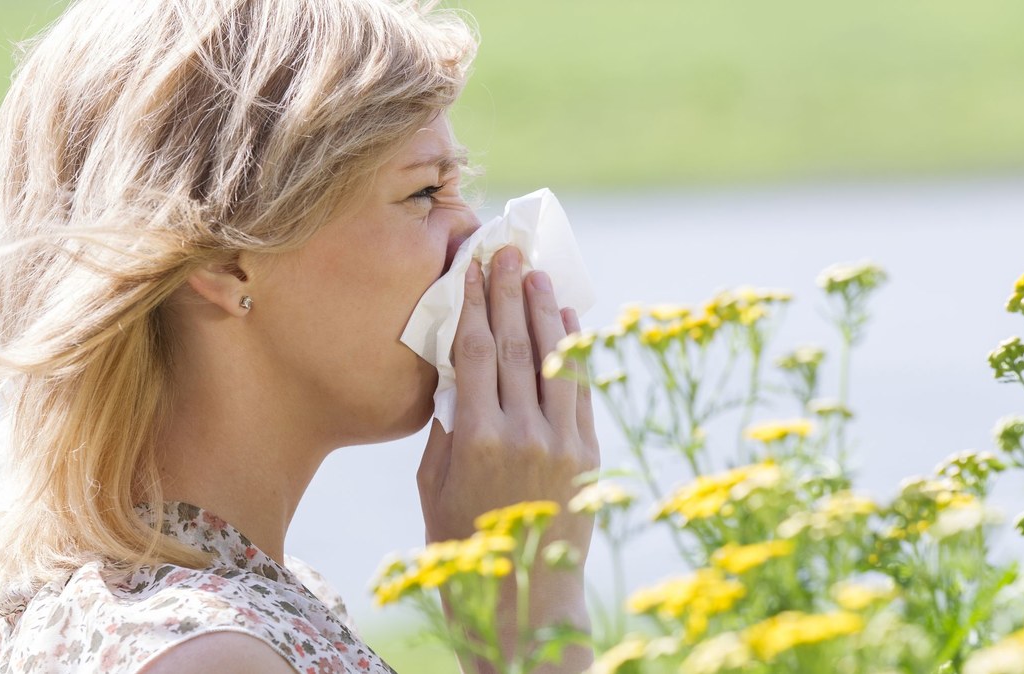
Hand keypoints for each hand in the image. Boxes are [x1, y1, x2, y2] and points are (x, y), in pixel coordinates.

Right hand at [417, 245, 599, 557]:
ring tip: (537, 273)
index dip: (472, 303)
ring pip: (553, 359)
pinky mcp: (588, 453)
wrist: (523, 600)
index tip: (471, 268)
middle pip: (513, 344)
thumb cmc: (464, 544)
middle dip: (508, 292)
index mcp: (476, 438)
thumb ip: (446, 426)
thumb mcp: (435, 485)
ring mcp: (561, 441)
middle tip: (506, 250)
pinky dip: (575, 350)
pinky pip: (581, 388)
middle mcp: (522, 432)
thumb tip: (456, 372)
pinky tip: (569, 319)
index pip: (474, 352)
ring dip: (544, 310)